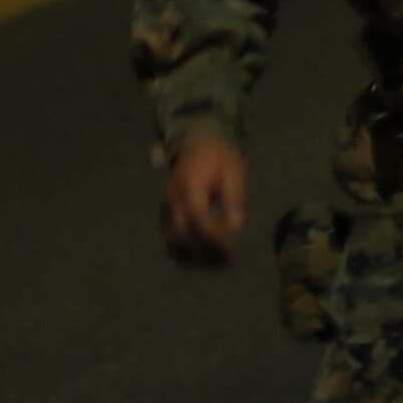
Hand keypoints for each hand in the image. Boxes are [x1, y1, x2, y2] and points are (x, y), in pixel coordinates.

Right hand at [163, 137, 247, 263]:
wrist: (198, 142)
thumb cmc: (219, 156)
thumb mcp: (234, 171)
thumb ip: (235, 198)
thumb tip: (235, 227)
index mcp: (190, 188)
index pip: (200, 221)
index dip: (216, 238)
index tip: (233, 250)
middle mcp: (174, 200)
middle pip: (183, 235)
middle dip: (205, 251)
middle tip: (227, 261)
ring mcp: (167, 206)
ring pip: (174, 239)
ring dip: (194, 253)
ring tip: (217, 260)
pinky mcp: (167, 210)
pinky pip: (173, 234)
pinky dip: (187, 246)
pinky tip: (205, 252)